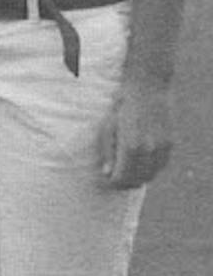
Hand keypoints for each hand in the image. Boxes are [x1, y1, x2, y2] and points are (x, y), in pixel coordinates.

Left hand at [99, 74, 172, 188]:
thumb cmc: (121, 108)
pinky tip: (139, 165)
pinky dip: (149, 170)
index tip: (105, 181)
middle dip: (124, 184)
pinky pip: (160, 167)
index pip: (122, 177)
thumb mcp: (107, 128)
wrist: (147, 91)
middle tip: (114, 180)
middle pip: (137, 180)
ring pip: (150, 176)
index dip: (112, 183)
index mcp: (130, 147)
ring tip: (125, 175)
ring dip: (137, 179)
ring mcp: (161, 149)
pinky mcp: (169, 145)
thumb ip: (108, 153)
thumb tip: (107, 173)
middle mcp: (148, 151)